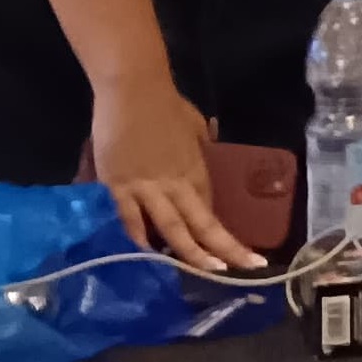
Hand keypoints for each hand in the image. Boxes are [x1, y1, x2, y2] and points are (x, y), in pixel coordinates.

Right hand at [91, 75, 259, 272]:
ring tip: (206, 272)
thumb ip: (198, 144)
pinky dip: (137, 239)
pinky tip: (144, 258)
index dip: (220, 233)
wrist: (133, 89)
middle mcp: (177, 183)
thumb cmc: (165, 103)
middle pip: (202, 223)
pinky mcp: (118, 185)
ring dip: (189, 252)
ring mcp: (147, 187)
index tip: (235, 253)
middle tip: (242, 270)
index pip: (210, 209)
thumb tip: (202, 148)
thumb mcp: (194, 126)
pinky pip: (129, 218)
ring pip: (171, 227)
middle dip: (222, 249)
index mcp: (195, 170)